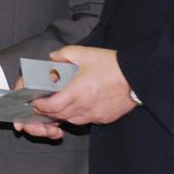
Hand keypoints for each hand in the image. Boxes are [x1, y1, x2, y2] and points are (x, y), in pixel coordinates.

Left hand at [15, 46, 135, 138]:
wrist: (137, 76)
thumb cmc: (111, 65)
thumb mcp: (84, 53)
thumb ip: (63, 55)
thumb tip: (52, 58)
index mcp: (77, 92)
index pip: (52, 106)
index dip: (41, 106)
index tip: (36, 102)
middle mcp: (84, 107)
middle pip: (59, 115)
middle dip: (47, 112)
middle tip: (41, 105)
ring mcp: (95, 115)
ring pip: (72, 120)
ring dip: (62, 115)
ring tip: (57, 106)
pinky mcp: (104, 118)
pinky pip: (86, 120)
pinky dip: (77, 116)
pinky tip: (77, 106)